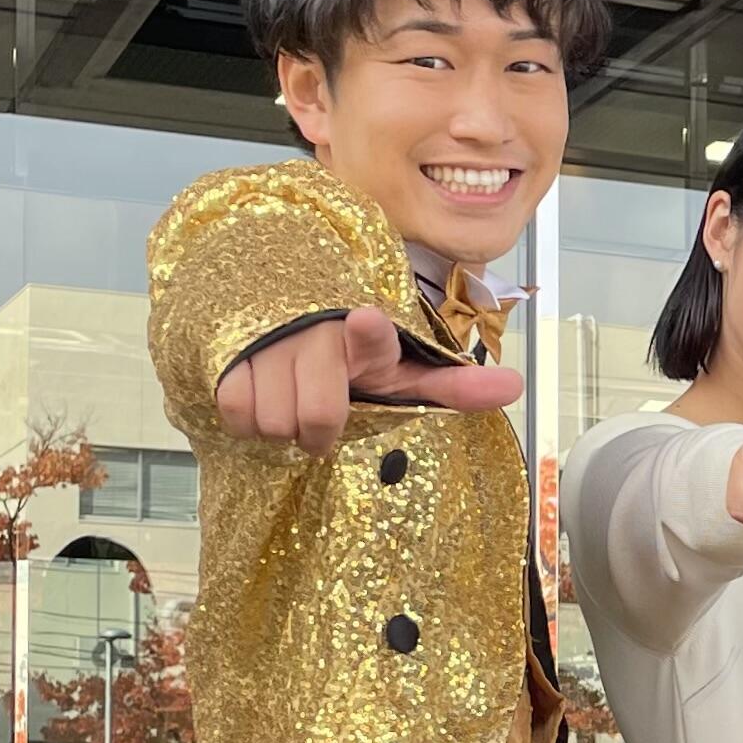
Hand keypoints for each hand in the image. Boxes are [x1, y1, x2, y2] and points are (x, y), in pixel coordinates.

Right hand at [216, 306, 520, 453]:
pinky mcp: (226, 349)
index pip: (369, 335)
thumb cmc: (348, 356)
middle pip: (317, 417)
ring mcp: (268, 338)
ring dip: (283, 424)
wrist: (276, 313)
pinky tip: (262, 390)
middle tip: (324, 406)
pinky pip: (238, 413)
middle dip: (321, 430)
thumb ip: (452, 385)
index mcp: (367, 333)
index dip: (367, 334)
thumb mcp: (400, 370)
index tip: (364, 320)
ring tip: (291, 392)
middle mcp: (317, 330)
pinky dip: (249, 417)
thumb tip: (516, 386)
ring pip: (275, 422)